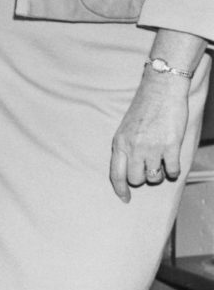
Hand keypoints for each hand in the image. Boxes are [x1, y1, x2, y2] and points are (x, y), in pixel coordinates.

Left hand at [109, 73, 189, 201]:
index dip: (120, 189)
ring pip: (154, 177)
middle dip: (143, 178)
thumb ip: (125, 147)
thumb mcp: (125, 127)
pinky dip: (174, 170)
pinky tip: (173, 162)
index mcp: (119, 142)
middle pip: (136, 179)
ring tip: (161, 161)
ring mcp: (152, 147)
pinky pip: (172, 170)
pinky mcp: (171, 146)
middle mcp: (133, 147)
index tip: (125, 199)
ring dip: (159, 174)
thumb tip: (129, 168)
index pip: (115, 174)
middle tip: (149, 167)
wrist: (161, 90)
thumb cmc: (144, 107)